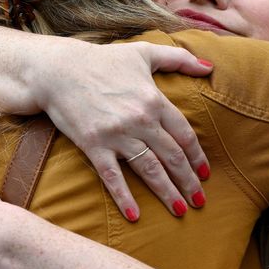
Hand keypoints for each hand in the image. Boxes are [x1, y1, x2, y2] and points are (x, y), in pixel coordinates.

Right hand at [33, 40, 212, 221]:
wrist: (58, 70)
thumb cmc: (102, 61)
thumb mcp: (143, 52)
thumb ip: (179, 58)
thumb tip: (210, 66)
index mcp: (154, 100)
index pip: (184, 135)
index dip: (197, 157)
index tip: (205, 174)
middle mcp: (140, 120)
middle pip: (172, 157)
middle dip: (188, 181)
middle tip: (200, 201)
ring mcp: (116, 135)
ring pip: (149, 170)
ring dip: (167, 193)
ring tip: (180, 210)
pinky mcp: (94, 145)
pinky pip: (113, 176)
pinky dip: (124, 197)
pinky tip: (135, 215)